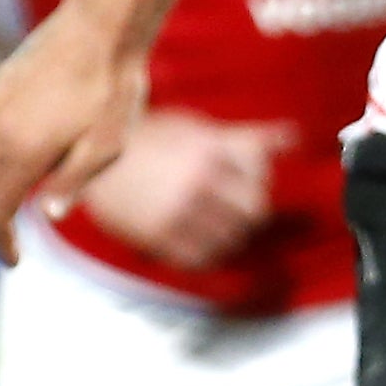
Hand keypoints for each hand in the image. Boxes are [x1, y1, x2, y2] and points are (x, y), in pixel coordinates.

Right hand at [0, 3, 147, 262]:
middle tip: (15, 242)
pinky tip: (24, 161)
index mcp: (20, 151)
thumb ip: (72, 184)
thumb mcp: (106, 147)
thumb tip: (48, 218)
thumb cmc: (111, 88)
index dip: (0, 242)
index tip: (15, 261)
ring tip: (21, 205)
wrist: (102, 24)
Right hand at [73, 110, 286, 270]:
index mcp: (211, 148)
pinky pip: (202, 258)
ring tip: (210, 220)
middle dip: (249, 207)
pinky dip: (206, 252)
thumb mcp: (196, 127)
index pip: (262, 169)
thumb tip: (296, 135)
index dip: (257, 173)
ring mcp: (180, 211)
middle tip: (233, 204)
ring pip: (233, 237)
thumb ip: (248, 136)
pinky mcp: (160, 237)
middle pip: (255, 209)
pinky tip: (194, 236)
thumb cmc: (146, 138)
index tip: (243, 175)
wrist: (89, 160)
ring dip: (229, 232)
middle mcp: (201, 180)